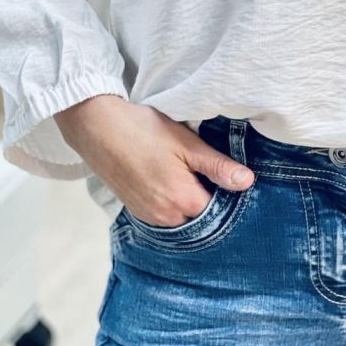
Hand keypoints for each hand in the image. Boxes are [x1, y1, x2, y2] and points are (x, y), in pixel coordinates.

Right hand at [54, 96, 255, 225]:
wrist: (97, 128)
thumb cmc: (144, 130)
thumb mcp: (187, 143)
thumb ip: (217, 166)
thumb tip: (248, 182)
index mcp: (182, 200)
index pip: (219, 210)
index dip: (227, 193)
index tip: (227, 173)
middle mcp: (165, 217)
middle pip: (200, 216)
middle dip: (208, 197)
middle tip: (209, 169)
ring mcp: (148, 216)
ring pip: (182, 217)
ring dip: (189, 200)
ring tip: (189, 171)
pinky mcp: (135, 210)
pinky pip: (164, 215)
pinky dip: (173, 201)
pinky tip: (171, 178)